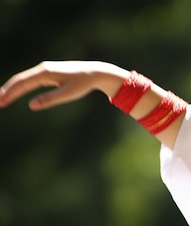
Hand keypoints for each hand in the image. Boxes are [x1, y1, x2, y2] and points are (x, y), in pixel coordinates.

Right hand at [0, 61, 127, 109]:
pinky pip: (30, 80)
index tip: (1, 102)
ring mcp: (45, 70)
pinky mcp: (48, 73)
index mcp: (45, 73)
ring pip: (24, 80)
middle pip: (19, 80)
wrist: (95, 72)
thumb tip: (31, 105)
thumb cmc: (83, 84)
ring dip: (12, 89)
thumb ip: (50, 99)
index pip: (22, 83)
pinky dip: (21, 87)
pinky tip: (16, 93)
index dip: (10, 93)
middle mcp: (42, 69)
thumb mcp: (68, 94)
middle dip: (7, 91)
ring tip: (2, 99)